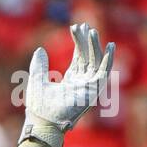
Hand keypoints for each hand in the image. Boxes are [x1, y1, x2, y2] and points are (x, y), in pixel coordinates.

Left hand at [20, 22, 113, 146]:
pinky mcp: (93, 93)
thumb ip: (39, 65)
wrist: (42, 121)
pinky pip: (104, 74)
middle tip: (84, 25)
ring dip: (96, 47)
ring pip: (96, 63)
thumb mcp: (36, 80)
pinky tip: (109, 46)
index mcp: (70, 81)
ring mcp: (88, 88)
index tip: (77, 27)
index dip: (79, 42)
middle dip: (87, 41)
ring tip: (92, 31)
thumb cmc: (38, 106)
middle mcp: (81, 84)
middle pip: (88, 57)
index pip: (79, 57)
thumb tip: (39, 50)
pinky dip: (108, 60)